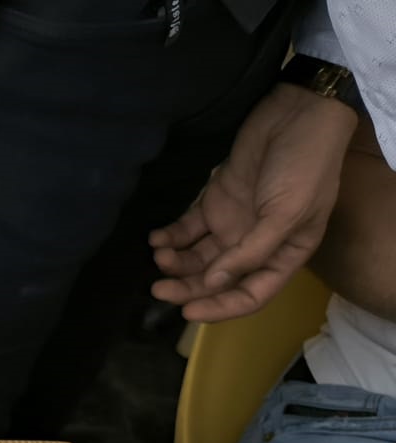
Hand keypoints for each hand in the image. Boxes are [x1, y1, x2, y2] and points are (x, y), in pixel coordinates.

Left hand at [149, 84, 356, 322]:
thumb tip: (215, 283)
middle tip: (157, 288)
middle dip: (187, 288)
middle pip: (215, 281)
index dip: (220, 308)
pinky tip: (155, 238)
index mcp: (283, 254)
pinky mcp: (215, 201)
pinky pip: (187, 229)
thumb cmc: (304, 165)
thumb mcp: (287, 212)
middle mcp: (255, 245)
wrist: (299, 113)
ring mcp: (233, 224)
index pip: (250, 295)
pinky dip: (170, 236)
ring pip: (197, 258)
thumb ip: (251, 251)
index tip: (188, 313)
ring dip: (176, 262)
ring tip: (159, 254)